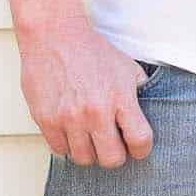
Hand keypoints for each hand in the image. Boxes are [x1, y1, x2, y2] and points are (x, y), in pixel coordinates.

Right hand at [19, 19, 153, 167]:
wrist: (55, 36)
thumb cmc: (93, 52)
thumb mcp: (128, 68)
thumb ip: (141, 93)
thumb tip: (150, 116)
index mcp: (120, 99)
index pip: (139, 141)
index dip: (142, 149)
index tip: (138, 147)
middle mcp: (94, 112)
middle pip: (111, 159)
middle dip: (115, 155)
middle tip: (112, 145)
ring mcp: (68, 118)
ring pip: (83, 159)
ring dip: (89, 151)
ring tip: (90, 137)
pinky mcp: (45, 119)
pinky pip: (59, 150)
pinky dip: (66, 145)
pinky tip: (71, 131)